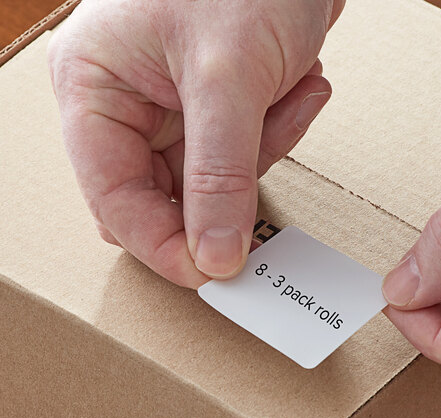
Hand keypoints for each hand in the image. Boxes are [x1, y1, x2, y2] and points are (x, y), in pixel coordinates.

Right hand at [48, 0, 343, 286]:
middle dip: (220, 199)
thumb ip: (220, 174)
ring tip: (293, 95)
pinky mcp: (209, 114)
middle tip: (264, 193)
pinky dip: (276, 136)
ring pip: (206, 186)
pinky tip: (301, 88)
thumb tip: (213, 257)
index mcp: (93, 90)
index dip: (162, 245)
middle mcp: (122, 106)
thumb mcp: (230, 77)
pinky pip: (240, 159)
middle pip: (159, 201)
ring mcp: (167, 112)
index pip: (114, 200)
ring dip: (259, 158)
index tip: (214, 272)